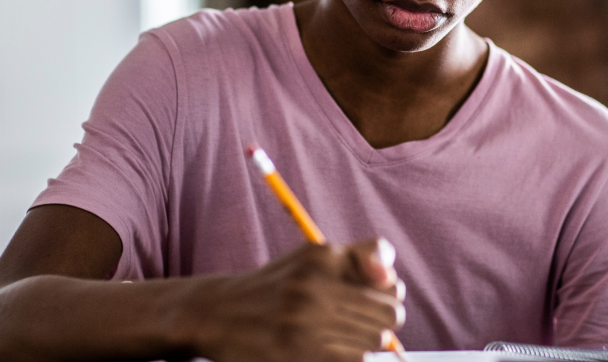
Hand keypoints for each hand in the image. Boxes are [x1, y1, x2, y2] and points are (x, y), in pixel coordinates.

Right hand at [185, 238, 405, 361]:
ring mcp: (303, 324)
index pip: (391, 284)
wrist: (216, 313)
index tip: (370, 298)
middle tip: (356, 324)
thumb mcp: (315, 257)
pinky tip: (324, 352)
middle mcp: (313, 287)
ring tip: (336, 338)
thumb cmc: (278, 285)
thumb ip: (364, 256)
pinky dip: (344, 359)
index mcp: (323, 257)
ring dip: (362, 344)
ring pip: (372, 344)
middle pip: (388, 317)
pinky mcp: (294, 356)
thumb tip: (391, 279)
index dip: (386, 295)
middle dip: (381, 323)